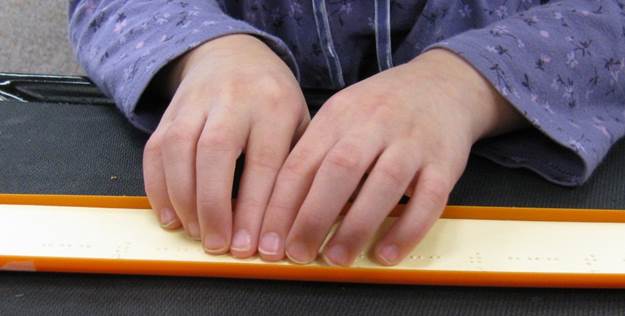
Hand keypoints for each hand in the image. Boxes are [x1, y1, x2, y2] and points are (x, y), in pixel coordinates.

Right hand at [143, 35, 309, 256]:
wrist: (231, 53)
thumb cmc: (272, 98)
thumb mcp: (300, 120)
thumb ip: (296, 164)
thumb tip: (294, 223)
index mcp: (275, 106)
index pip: (265, 163)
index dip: (257, 210)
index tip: (254, 247)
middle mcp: (233, 100)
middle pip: (216, 152)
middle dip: (214, 205)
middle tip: (218, 245)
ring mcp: (196, 102)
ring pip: (179, 149)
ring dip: (183, 199)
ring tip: (195, 233)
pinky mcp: (170, 111)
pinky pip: (155, 148)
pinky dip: (157, 187)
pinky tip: (170, 215)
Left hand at [257, 49, 526, 265]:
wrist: (443, 83)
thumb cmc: (382, 108)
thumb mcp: (342, 116)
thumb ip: (316, 154)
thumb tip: (282, 212)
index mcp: (339, 116)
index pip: (302, 163)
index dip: (281, 206)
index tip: (268, 242)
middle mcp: (374, 125)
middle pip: (339, 170)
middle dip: (313, 217)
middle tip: (298, 254)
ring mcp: (412, 142)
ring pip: (384, 183)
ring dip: (357, 226)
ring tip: (336, 258)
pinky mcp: (445, 162)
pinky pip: (429, 198)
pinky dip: (407, 229)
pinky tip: (387, 253)